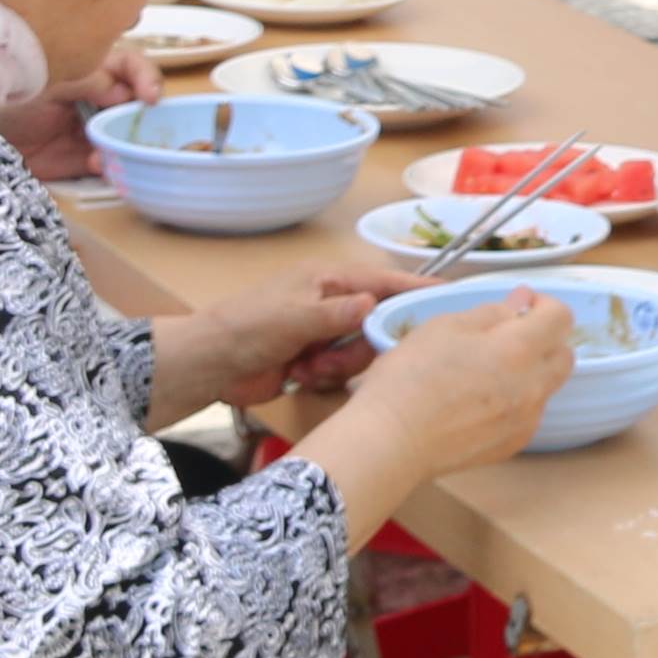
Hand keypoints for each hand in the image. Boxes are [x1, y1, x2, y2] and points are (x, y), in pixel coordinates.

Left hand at [0, 44, 166, 182]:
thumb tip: (124, 92)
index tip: (150, 97)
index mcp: (90, 73)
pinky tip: (98, 165)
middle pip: (136, 106)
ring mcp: (91, 131)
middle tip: (140, 130)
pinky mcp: (80, 160)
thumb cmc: (4, 96)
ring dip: (128, 145)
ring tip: (111, 151)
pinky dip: (111, 167)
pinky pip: (109, 164)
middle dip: (143, 119)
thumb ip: (85, 81)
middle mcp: (96, 101)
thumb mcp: (44, 80)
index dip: (146, 78)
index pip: (130, 68)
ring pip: (127, 137)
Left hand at [169, 263, 417, 411]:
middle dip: (361, 345)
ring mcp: (324, 333)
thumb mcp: (295, 316)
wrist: (208, 367)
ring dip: (339, 364)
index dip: (416, 288)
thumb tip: (374, 304)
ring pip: (361, 351)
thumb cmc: (247, 328)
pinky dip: (326, 376)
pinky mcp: (316, 361)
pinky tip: (302, 375)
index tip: (450, 296)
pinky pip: (343, 371)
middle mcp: (331, 304)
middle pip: (377, 323)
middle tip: (334, 355)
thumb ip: (339, 312)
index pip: (383, 281)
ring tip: (309, 366)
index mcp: (328, 280)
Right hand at [352, 287, 575, 476]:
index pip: (560, 317)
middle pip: (564, 354)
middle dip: (545, 339)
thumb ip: (492, 312)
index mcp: (519, 350)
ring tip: (487, 371)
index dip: (544, 304)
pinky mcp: (512, 445)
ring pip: (547, 386)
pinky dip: (516, 401)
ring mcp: (526, 420)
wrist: (390, 442)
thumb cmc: (409, 379)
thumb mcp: (444, 328)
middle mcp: (533, 386)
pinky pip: (529, 414)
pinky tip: (480, 401)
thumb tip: (520, 301)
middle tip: (508, 336)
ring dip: (530, 371)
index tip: (522, 304)